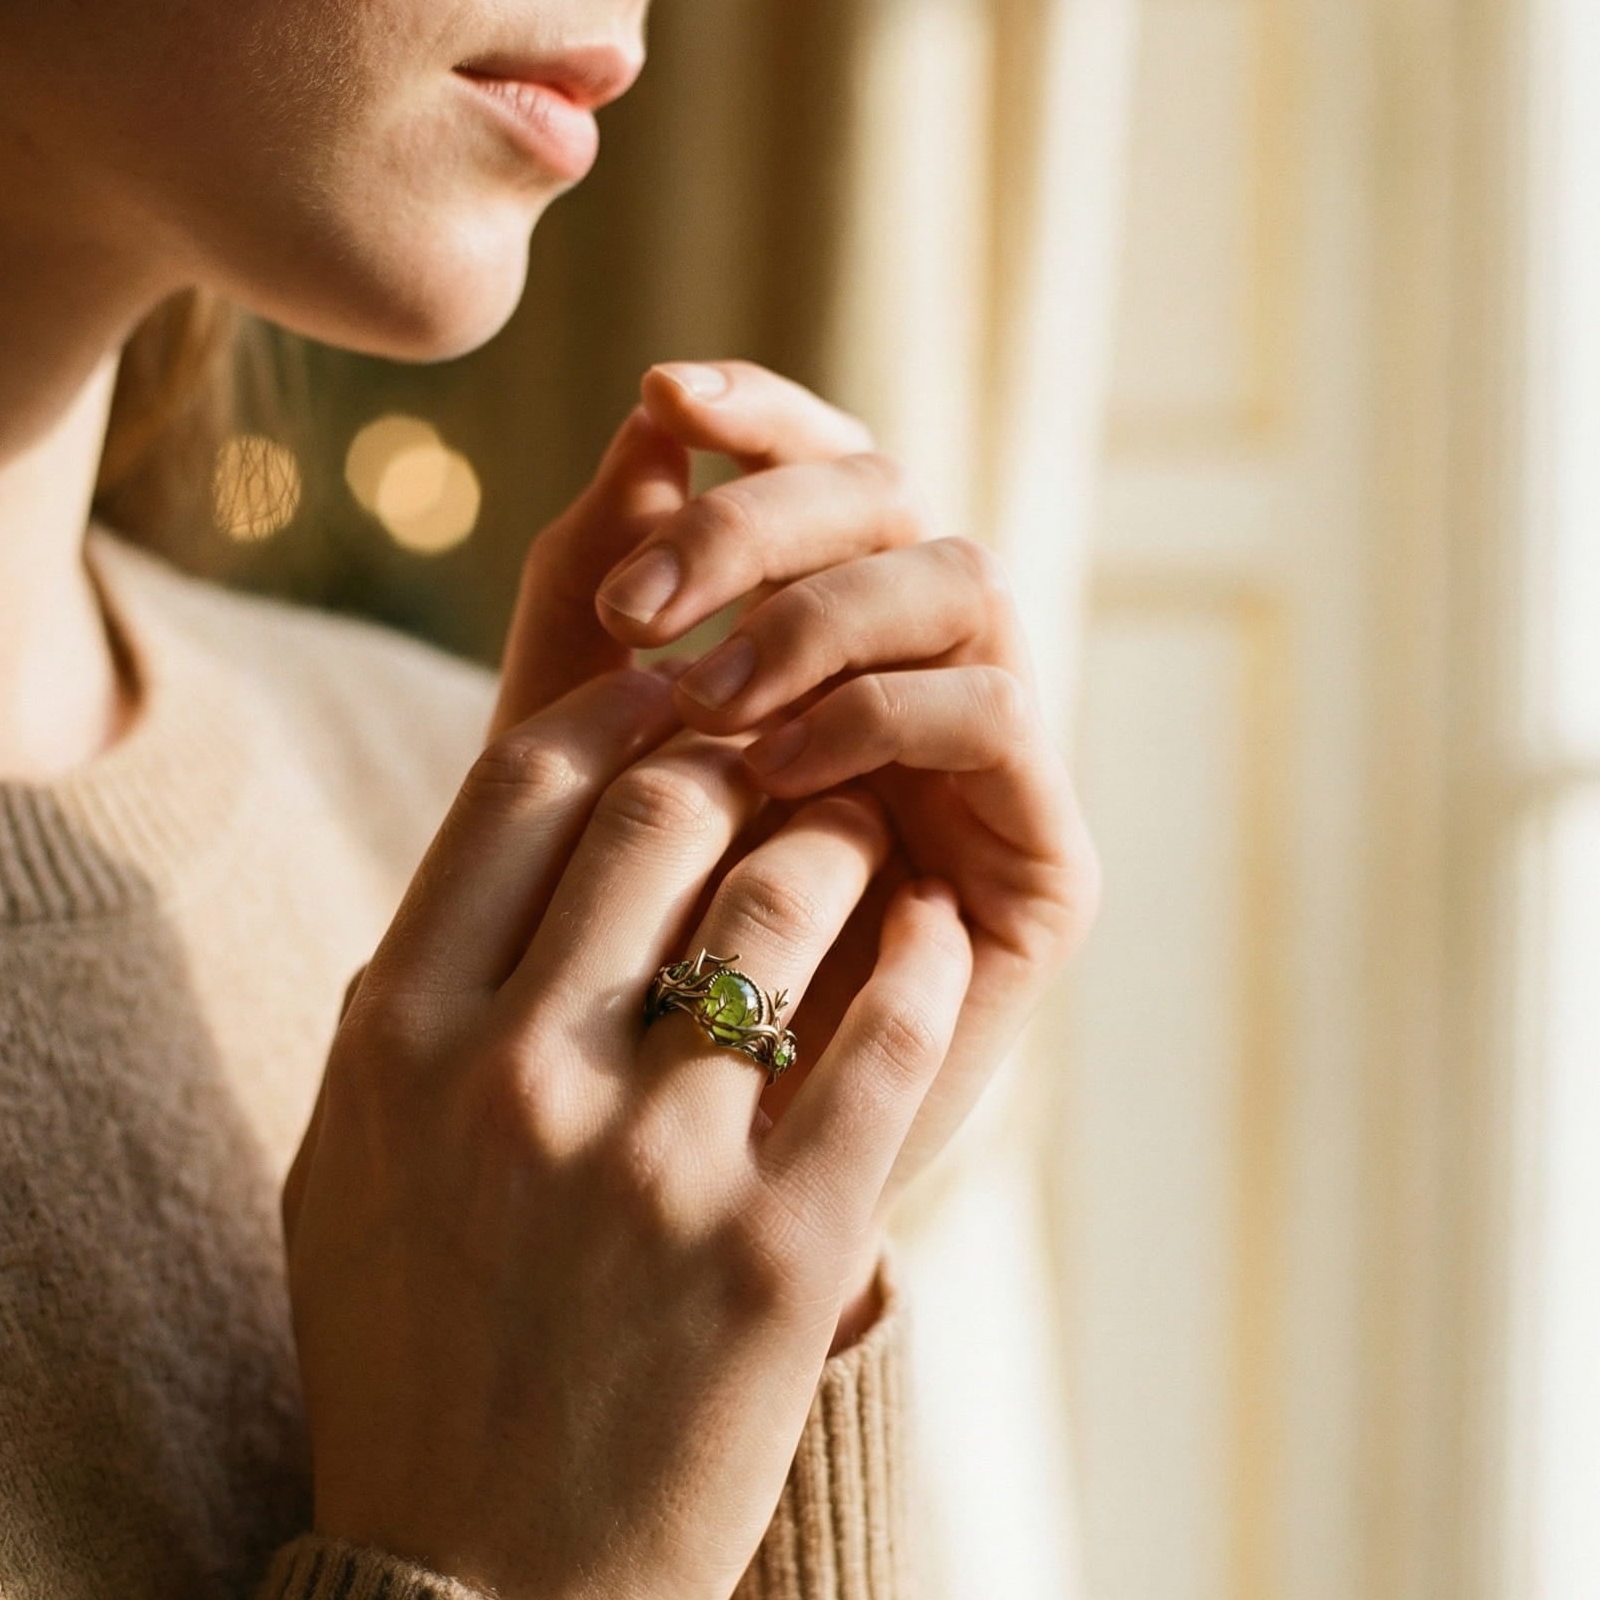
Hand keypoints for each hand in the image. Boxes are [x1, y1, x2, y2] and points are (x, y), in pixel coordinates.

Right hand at [282, 667, 972, 1599]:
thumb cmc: (408, 1375)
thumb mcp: (349, 1170)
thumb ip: (413, 1005)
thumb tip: (515, 853)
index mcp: (392, 1039)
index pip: (525, 783)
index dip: (627, 707)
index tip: (688, 695)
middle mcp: (511, 1075)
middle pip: (664, 806)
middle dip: (746, 755)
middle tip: (798, 758)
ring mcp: (650, 1161)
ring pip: (788, 895)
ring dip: (847, 841)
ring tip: (878, 844)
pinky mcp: (781, 1250)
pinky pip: (885, 1038)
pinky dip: (925, 962)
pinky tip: (939, 938)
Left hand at [501, 358, 1099, 1214]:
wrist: (655, 1204)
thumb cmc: (595, 978)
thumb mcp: (564, 771)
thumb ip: (596, 595)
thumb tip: (648, 412)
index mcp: (813, 641)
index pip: (819, 473)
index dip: (759, 415)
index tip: (660, 395)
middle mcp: (910, 682)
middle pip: (890, 499)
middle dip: (761, 518)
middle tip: (638, 599)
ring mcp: (981, 770)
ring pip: (958, 577)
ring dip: (820, 609)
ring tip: (701, 694)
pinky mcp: (1035, 866)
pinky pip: (992, 713)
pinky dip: (882, 709)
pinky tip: (776, 765)